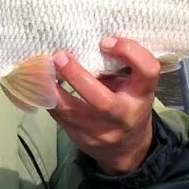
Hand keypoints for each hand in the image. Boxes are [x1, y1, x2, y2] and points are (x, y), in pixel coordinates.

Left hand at [49, 37, 158, 174]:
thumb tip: (83, 41)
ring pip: (72, 111)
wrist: (127, 148)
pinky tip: (41, 84)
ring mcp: (102, 132)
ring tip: (43, 67)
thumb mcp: (133, 85)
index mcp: (141, 94)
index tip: (106, 41)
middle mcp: (124, 115)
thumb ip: (116, 67)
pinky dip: (48, 98)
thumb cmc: (128, 104)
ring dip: (53, 88)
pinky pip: (60, 117)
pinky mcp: (82, 139)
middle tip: (60, 56)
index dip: (129, 52)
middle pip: (102, 101)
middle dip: (77, 77)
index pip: (147, 71)